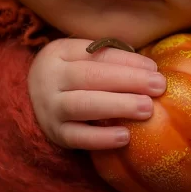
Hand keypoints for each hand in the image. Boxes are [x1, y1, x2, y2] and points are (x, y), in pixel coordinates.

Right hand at [28, 37, 166, 150]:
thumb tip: (151, 69)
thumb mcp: (82, 58)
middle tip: (158, 86)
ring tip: (147, 108)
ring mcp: (49, 108)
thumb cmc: (72, 76)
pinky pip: (77, 137)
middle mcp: (50, 79)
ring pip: (82, 105)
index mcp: (59, 53)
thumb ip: (110, 59)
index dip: (127, 61)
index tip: (154, 68)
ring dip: (117, 106)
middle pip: (89, 76)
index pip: (96, 54)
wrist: (32, 100)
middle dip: (128, 80)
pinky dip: (101, 138)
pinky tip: (125, 137)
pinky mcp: (55, 134)